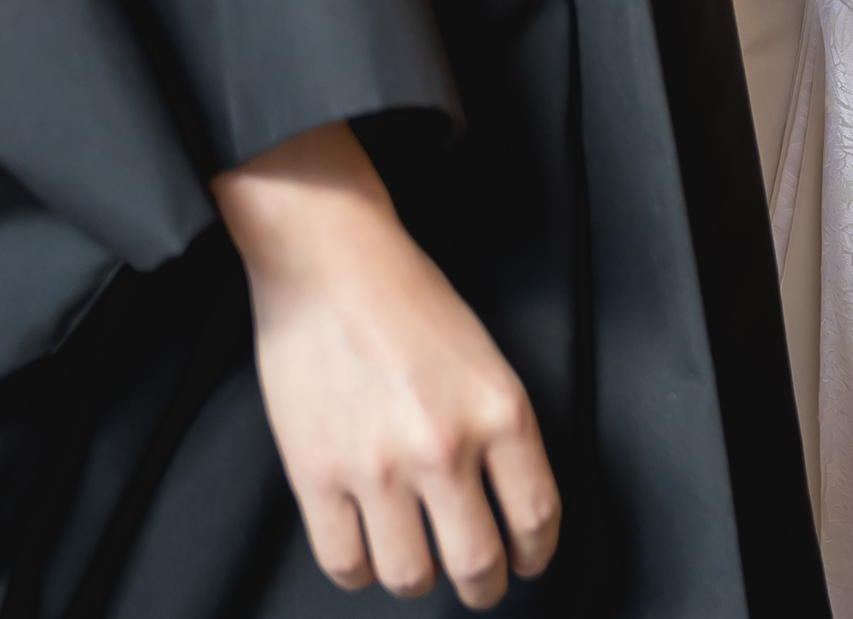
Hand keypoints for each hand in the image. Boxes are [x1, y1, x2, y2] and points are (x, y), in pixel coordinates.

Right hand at [211, 124, 559, 606]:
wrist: (331, 266)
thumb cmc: (412, 302)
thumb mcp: (487, 362)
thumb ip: (500, 433)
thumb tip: (508, 504)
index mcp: (502, 412)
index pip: (537, 515)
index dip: (537, 553)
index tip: (529, 562)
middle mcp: (445, 447)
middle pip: (478, 563)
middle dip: (486, 588)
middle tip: (483, 586)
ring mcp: (377, 468)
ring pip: (410, 576)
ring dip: (421, 580)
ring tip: (421, 564)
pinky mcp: (315, 477)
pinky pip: (345, 563)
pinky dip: (362, 570)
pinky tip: (371, 551)